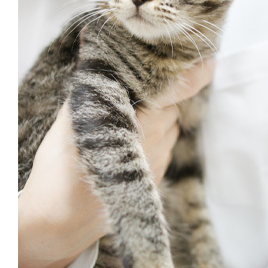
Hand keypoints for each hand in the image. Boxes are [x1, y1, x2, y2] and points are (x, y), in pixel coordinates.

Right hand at [18, 59, 215, 267]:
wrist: (60, 221)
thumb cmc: (61, 169)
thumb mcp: (70, 120)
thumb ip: (91, 83)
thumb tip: (93, 46)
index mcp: (140, 122)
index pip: (179, 91)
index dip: (195, 74)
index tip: (208, 62)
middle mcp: (157, 142)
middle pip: (173, 107)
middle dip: (159, 97)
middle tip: (137, 93)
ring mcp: (159, 164)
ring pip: (170, 128)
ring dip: (158, 119)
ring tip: (130, 120)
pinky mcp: (157, 179)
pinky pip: (165, 149)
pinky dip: (155, 139)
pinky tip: (130, 143)